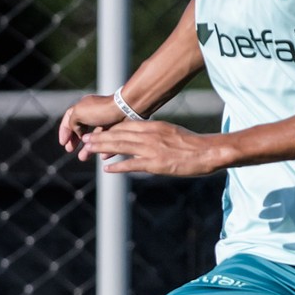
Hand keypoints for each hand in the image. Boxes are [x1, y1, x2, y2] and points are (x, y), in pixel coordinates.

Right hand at [58, 94, 123, 160]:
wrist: (126, 108)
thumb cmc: (101, 110)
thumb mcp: (79, 114)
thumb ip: (72, 123)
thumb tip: (78, 134)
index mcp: (83, 107)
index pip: (69, 119)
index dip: (64, 131)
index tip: (63, 143)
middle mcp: (94, 113)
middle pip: (81, 128)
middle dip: (75, 141)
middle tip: (70, 151)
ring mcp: (106, 120)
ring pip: (94, 137)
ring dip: (88, 148)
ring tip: (82, 158)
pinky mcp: (118, 128)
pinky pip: (109, 140)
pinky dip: (104, 148)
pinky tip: (101, 156)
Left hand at [80, 120, 224, 176]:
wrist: (208, 151)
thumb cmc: (195, 144)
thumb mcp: (174, 133)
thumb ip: (159, 135)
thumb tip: (151, 138)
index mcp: (155, 126)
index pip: (127, 126)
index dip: (110, 129)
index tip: (99, 131)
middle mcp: (150, 135)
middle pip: (119, 134)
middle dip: (101, 137)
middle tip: (86, 139)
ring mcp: (152, 149)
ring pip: (121, 146)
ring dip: (103, 148)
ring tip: (88, 150)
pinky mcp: (156, 163)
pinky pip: (132, 164)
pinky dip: (118, 166)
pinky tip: (106, 168)